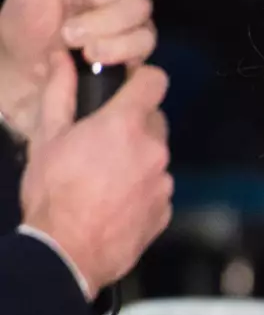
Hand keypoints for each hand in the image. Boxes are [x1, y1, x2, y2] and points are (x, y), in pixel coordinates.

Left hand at [0, 0, 156, 138]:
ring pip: (140, 7)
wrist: (25, 67)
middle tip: (71, 3)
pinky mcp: (139, 46)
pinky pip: (144, 40)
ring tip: (70, 36)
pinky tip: (90, 53)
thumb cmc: (26, 18)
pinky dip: (115, 47)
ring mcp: (132, 13)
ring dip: (100, 23)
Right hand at [20, 51, 172, 297]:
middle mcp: (153, 150)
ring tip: (105, 178)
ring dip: (138, 161)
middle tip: (104, 141)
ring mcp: (162, 183)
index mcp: (125, 124)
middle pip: (155, 122)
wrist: (67, 253)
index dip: (142, 80)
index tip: (130, 87)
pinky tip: (115, 202)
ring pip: (156, 158)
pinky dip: (142, 191)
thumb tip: (63, 61)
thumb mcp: (48, 137)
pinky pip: (157, 190)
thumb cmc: (54, 195)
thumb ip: (60, 93)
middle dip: (135, 125)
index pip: (155, 81)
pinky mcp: (164, 212)